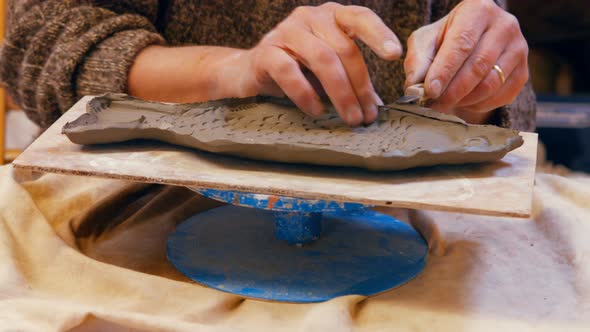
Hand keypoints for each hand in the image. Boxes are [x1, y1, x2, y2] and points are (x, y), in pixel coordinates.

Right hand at [244, 2, 401, 125]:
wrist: (248, 73)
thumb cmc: (295, 71)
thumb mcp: (327, 70)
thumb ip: (350, 79)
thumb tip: (376, 107)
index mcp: (331, 17)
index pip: (360, 17)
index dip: (378, 34)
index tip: (394, 56)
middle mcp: (309, 17)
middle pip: (344, 49)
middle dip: (360, 86)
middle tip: (367, 116)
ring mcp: (286, 32)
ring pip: (322, 59)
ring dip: (340, 93)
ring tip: (350, 118)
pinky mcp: (265, 52)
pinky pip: (289, 72)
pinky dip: (306, 94)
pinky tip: (317, 111)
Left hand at [404, 0, 528, 122]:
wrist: (472, 44)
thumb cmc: (444, 40)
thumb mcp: (425, 42)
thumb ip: (417, 62)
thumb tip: (414, 88)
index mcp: (478, 9)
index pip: (462, 44)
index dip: (445, 70)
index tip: (430, 91)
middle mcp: (504, 25)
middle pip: (478, 66)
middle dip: (452, 91)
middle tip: (433, 105)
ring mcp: (518, 48)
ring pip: (490, 84)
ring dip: (464, 100)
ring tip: (444, 104)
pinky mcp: (523, 72)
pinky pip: (501, 96)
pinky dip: (478, 105)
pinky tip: (463, 102)